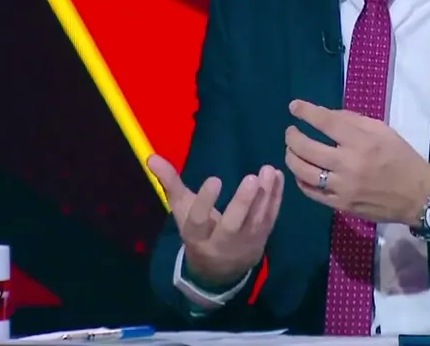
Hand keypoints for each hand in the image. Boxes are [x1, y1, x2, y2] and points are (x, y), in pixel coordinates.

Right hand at [147, 154, 283, 288]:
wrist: (219, 272)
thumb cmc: (198, 232)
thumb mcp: (181, 211)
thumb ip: (170, 183)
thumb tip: (151, 156)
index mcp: (197, 237)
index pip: (199, 222)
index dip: (206, 202)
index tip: (215, 179)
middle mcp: (221, 244)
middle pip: (232, 226)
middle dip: (243, 203)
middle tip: (252, 178)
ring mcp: (245, 244)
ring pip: (257, 222)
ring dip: (265, 196)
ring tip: (268, 170)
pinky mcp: (262, 240)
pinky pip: (271, 218)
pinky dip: (276, 198)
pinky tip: (278, 176)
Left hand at [284, 100, 429, 224]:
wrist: (418, 196)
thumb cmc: (401, 158)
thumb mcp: (383, 131)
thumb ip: (354, 121)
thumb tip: (326, 116)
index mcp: (362, 142)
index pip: (326, 123)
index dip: (306, 113)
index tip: (294, 107)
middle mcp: (349, 164)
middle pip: (307, 148)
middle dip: (292, 137)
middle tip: (291, 132)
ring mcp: (343, 187)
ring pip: (304, 172)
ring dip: (292, 158)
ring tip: (291, 151)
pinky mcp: (341, 205)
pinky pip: (312, 193)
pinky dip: (301, 181)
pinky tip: (301, 173)